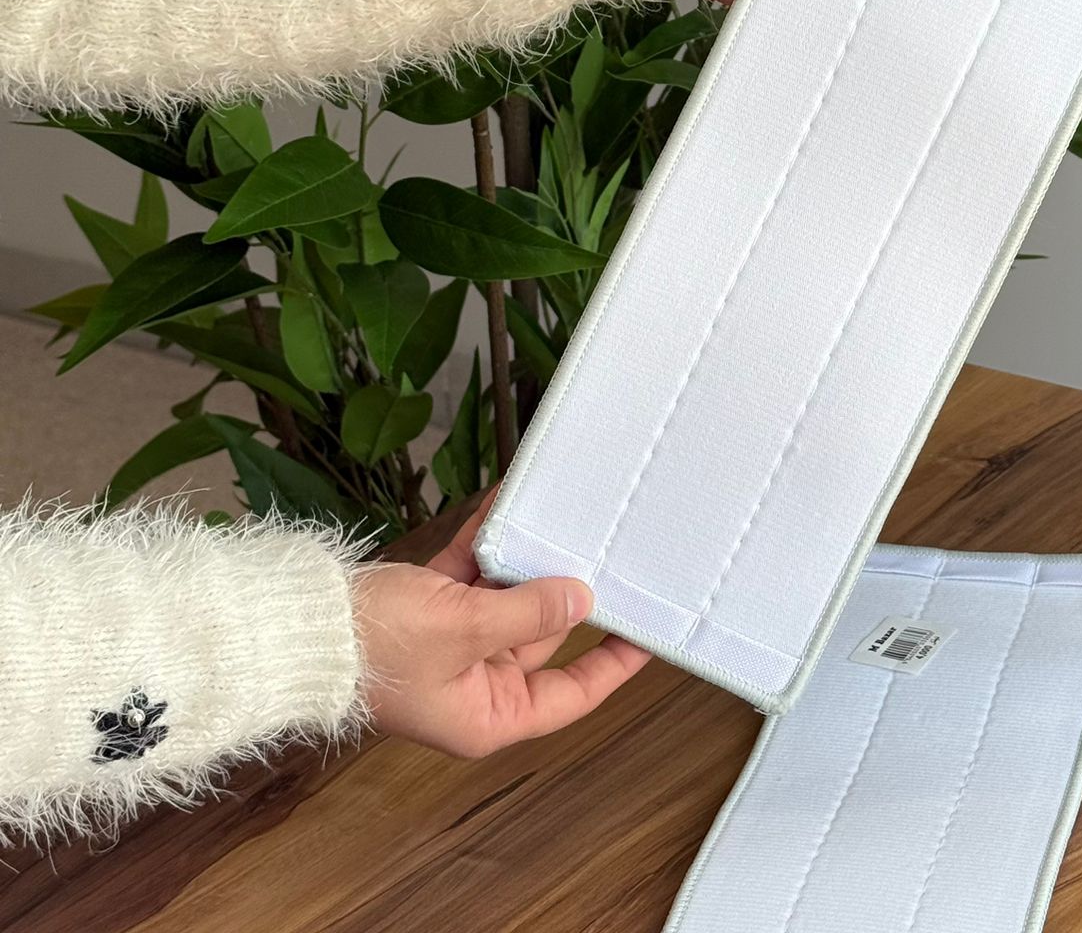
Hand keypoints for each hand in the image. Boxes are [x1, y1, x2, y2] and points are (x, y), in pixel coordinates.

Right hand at [355, 491, 648, 757]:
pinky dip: (488, 542)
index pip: (572, 694)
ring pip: (508, 598)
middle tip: (604, 552)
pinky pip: (474, 574)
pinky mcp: (430, 610)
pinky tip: (506, 504)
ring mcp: (453, 646)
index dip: (613, 664)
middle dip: (563, 590)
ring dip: (524, 558)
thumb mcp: (463, 629)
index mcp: (488, 714)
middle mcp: (475, 684)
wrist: (296, 625)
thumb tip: (578, 598)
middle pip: (542, 636)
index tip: (649, 634)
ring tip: (560, 519)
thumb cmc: (373, 647)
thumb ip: (527, 612)